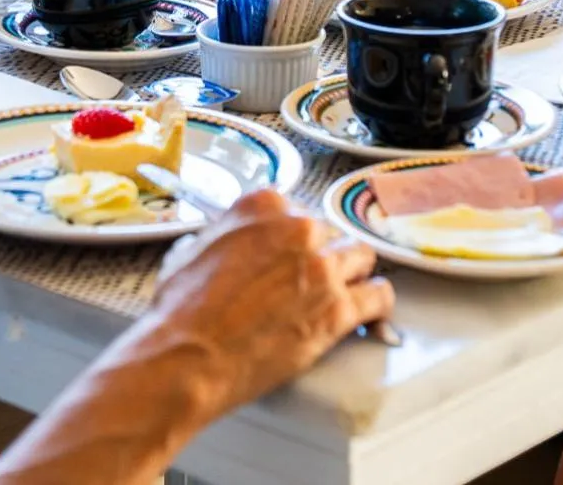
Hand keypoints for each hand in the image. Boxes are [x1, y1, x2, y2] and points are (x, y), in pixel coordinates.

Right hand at [148, 190, 394, 416]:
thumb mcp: (194, 248)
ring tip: (345, 290)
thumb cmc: (183, 310)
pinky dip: (377, 304)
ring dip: (353, 273)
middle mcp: (300, 230)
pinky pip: (379, 296)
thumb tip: (229, 241)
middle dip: (322, 255)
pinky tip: (370, 312)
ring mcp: (323, 269)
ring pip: (361, 257)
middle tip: (309, 279)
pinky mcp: (339, 310)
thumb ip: (226, 233)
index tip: (293, 251)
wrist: (188, 355)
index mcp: (264, 206)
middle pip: (332, 233)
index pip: (299, 209)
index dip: (296, 237)